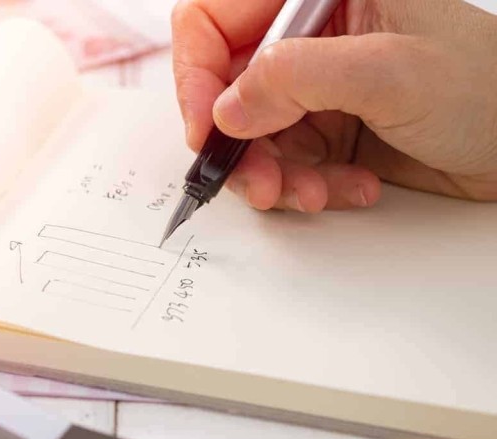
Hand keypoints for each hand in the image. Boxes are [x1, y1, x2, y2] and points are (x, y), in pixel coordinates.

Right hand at [172, 0, 496, 211]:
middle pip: (224, 86)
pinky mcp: (324, 126)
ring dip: (272, 175)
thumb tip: (225, 108)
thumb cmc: (490, 90)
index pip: (215, 18)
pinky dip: (304, 185)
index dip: (197, 73)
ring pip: (248, 134)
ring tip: (311, 193)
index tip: (206, 127)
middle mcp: (309, 33)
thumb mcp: (391, 73)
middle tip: (258, 182)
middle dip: (239, 143)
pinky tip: (348, 187)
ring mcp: (314, 83)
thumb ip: (298, 79)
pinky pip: (281, 162)